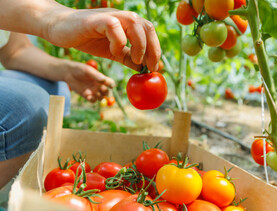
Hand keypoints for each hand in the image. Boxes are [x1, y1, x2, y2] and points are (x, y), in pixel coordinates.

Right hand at [44, 8, 160, 71]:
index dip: (156, 50)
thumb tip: (143, 68)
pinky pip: (113, 25)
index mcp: (127, 24)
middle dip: (153, 49)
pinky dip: (118, 40)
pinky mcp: (96, 19)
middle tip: (149, 67)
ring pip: (134, 22)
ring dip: (140, 44)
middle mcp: (121, 17)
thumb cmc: (86, 38)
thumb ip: (127, 57)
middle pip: (147, 26)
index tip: (154, 68)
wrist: (59, 29)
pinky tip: (114, 50)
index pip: (149, 32)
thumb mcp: (112, 51)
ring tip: (135, 60)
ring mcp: (110, 16)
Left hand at [61, 60, 114, 102]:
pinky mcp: (86, 95)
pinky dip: (93, 100)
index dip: (112, 85)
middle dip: (106, 92)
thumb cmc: (79, 69)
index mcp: (101, 78)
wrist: (68, 72)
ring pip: (101, 98)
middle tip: (101, 89)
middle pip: (107, 92)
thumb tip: (104, 80)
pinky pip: (93, 100)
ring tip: (95, 94)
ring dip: (100, 97)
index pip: (110, 83)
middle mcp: (98, 85)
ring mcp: (93, 91)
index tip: (110, 85)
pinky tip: (89, 97)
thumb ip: (96, 75)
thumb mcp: (87, 70)